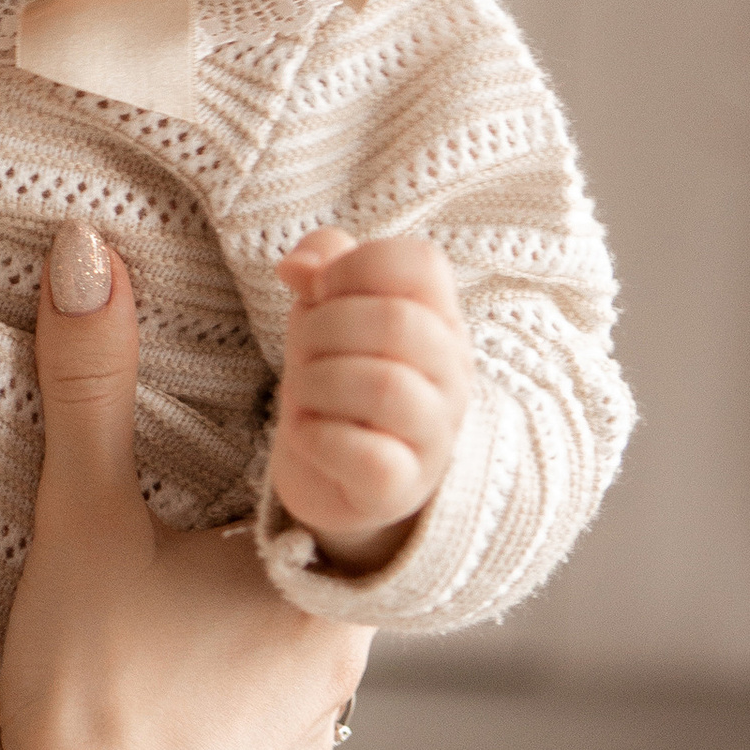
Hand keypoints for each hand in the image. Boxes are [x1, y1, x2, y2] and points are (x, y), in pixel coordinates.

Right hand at [0, 224, 362, 749]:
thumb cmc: (96, 693)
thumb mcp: (85, 520)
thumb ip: (92, 385)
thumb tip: (88, 255)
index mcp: (318, 584)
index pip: (325, 474)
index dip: (276, 435)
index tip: (219, 423)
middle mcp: (337, 669)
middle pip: (302, 566)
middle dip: (243, 534)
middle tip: (171, 511)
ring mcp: (305, 749)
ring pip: (281, 653)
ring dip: (231, 625)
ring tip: (157, 607)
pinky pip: (252, 730)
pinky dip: (211, 705)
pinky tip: (155, 699)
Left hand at [269, 224, 473, 573]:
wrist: (333, 473)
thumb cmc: (338, 377)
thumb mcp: (327, 310)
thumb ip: (322, 266)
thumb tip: (299, 266)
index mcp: (439, 318)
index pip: (421, 263)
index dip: (354, 266)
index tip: (321, 293)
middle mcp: (451, 374)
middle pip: (396, 322)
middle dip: (321, 328)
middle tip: (302, 351)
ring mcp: (434, 434)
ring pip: (384, 386)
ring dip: (317, 382)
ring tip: (305, 394)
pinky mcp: (402, 486)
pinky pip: (369, 456)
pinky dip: (319, 438)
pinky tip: (309, 434)